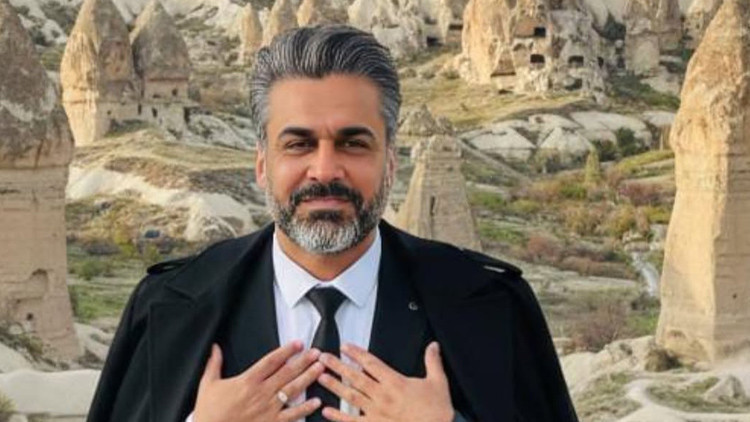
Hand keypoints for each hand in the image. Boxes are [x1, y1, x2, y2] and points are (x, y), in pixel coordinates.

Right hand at [194, 341, 325, 421]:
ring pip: (292, 390)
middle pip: (287, 373)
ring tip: (320, 369)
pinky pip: (291, 415)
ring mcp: (268, 409)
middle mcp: (261, 393)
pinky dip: (304, 408)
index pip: (271, 361)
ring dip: (308, 378)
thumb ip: (214, 364)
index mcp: (247, 381)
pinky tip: (316, 401)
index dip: (286, 351)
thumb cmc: (208, 412)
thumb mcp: (208, 384)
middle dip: (303, 361)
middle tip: (317, 352)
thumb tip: (215, 347)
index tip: (298, 343)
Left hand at [316, 342, 453, 421]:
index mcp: (396, 382)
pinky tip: (326, 411)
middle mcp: (383, 396)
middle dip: (338, 366)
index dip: (357, 353)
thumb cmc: (437, 411)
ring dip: (334, 386)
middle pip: (356, 377)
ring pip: (351, 397)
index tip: (345, 347)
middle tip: (323, 358)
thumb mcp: (438, 382)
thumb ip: (433, 362)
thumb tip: (433, 345)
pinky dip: (338, 417)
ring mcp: (377, 413)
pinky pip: (353, 421)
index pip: (371, 363)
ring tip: (320, 377)